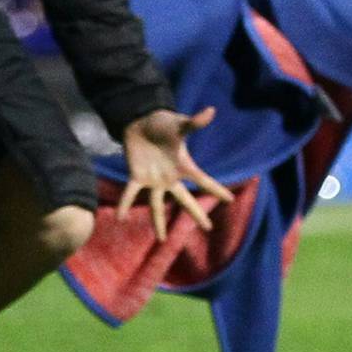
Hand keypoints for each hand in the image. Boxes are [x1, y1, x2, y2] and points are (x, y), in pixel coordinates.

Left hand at [119, 106, 235, 241]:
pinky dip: (126, 205)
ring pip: (158, 205)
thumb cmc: (163, 123)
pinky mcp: (137, 177)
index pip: (204, 181)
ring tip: (162, 240)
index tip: (230, 200)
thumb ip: (194, 122)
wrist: (141, 122)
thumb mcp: (179, 124)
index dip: (217, 190)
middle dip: (196, 214)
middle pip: (185, 200)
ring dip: (159, 222)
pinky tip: (121, 219)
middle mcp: (171, 177)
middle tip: (207, 228)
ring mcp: (154, 180)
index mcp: (184, 166)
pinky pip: (131, 194)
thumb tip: (210, 111)